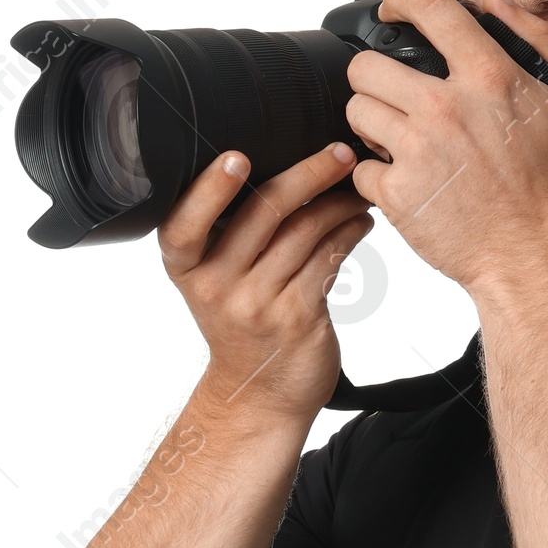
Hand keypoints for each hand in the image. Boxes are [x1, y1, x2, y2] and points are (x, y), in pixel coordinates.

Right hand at [157, 142, 373, 419]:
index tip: (237, 157)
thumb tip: (278, 165)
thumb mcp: (215, 280)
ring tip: (360, 189)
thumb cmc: (241, 324)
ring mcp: (257, 304)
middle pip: (263, 213)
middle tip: (340, 153)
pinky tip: (361, 222)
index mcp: (186, 267)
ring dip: (340, 204)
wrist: (259, 394)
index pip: (185, 223)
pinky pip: (328, 259)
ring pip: (305, 232)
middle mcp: (216, 285)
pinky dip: (349, 233)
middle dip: (308, 174)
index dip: (210, 190)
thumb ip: (228, 233)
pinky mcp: (298, 317)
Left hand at [344, 0, 547, 296]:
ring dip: (372, 125)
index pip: (429, 7)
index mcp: (489, 77)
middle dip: (375, 79)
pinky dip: (375, 177)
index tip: (393, 9)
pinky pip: (360, 168)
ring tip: (399, 142)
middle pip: (367, 65)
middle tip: (393, 99)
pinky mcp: (398, 194)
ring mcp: (418, 151)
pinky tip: (403, 182)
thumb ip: (534, 40)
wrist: (535, 257)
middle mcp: (447, 107)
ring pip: (356, 112)